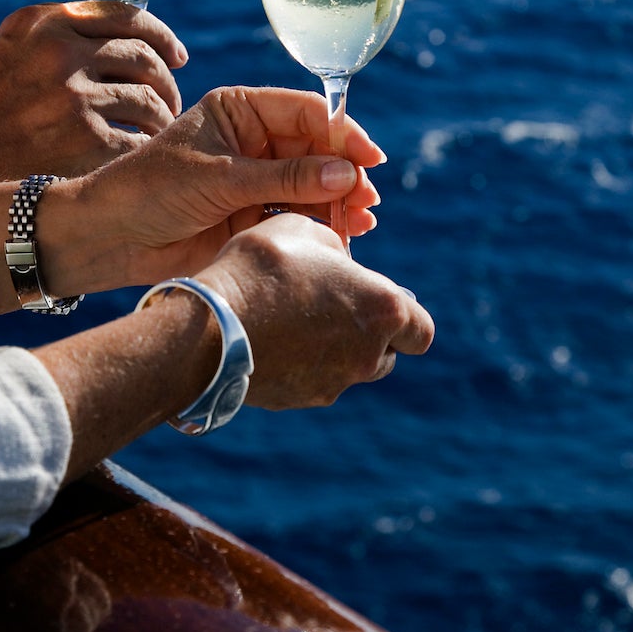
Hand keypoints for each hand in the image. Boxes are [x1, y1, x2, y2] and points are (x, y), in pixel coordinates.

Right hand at [0, 2, 185, 182]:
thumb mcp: (18, 45)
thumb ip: (68, 31)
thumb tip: (140, 34)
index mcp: (47, 21)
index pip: (128, 16)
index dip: (162, 36)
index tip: (177, 56)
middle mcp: (61, 52)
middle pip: (144, 59)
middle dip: (167, 81)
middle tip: (171, 99)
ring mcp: (74, 97)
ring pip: (149, 101)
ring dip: (163, 118)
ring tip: (159, 130)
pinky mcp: (84, 141)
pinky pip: (138, 140)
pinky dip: (148, 148)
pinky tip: (144, 155)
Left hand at [47, 86, 383, 292]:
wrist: (113, 237)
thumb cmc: (153, 190)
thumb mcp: (222, 178)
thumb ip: (286, 177)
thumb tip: (346, 174)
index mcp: (241, 111)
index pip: (306, 112)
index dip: (342, 133)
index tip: (370, 159)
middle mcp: (254, 141)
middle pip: (318, 150)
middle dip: (345, 173)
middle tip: (366, 199)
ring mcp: (256, 179)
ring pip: (314, 185)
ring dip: (340, 202)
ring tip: (361, 221)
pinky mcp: (254, 216)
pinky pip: (299, 215)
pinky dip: (323, 224)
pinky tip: (344, 234)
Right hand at [199, 214, 433, 408]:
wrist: (211, 322)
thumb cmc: (263, 266)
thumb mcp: (305, 231)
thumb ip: (334, 250)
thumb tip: (337, 262)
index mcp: (381, 309)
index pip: (421, 331)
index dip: (405, 318)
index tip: (379, 303)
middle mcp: (366, 355)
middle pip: (386, 355)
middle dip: (368, 336)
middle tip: (333, 310)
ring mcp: (333, 383)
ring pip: (348, 371)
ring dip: (334, 352)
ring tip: (295, 324)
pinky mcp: (299, 400)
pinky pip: (309, 382)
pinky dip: (299, 366)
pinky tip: (270, 340)